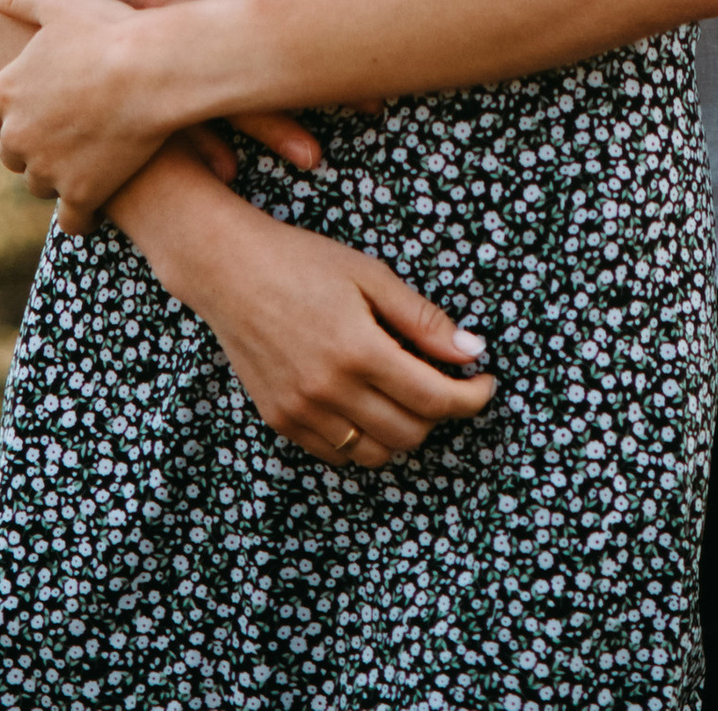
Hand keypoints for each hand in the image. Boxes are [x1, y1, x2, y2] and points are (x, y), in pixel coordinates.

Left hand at [0, 0, 188, 229]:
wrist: (154, 71)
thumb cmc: (109, 29)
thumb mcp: (59, 2)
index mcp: (6, 92)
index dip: (3, 110)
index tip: (27, 104)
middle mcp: (18, 136)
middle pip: (11, 151)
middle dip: (31, 143)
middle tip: (62, 129)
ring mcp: (48, 169)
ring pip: (39, 183)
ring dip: (55, 174)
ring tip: (83, 158)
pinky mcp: (82, 193)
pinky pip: (72, 219)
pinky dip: (81, 213)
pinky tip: (96, 204)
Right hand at [31, 0, 320, 172]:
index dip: (309, 32)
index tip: (358, 58)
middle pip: (230, 62)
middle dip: (287, 101)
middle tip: (347, 133)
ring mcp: (132, 19)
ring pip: (191, 89)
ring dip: (247, 126)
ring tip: (305, 158)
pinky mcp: (118, 28)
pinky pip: (151, 91)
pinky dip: (185, 132)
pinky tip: (222, 167)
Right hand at [162, 197, 494, 467]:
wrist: (230, 271)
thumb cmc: (304, 262)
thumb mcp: (371, 276)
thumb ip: (423, 320)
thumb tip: (473, 352)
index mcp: (359, 351)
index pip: (434, 399)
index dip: (472, 398)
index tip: (487, 383)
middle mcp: (330, 391)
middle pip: (410, 432)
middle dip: (441, 411)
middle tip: (446, 380)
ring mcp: (302, 413)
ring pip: (375, 453)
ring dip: (403, 430)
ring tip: (408, 393)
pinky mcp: (281, 422)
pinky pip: (337, 455)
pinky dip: (363, 439)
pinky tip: (368, 404)